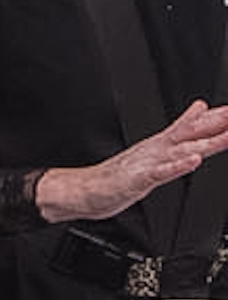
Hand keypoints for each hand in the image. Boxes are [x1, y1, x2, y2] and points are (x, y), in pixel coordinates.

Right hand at [42, 101, 227, 224]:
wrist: (84, 190)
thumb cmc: (117, 174)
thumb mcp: (153, 150)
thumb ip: (178, 129)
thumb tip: (199, 109)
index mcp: (162, 144)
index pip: (194, 127)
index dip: (217, 119)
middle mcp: (157, 149)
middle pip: (192, 134)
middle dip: (218, 125)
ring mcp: (148, 163)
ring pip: (181, 151)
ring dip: (205, 143)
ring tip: (227, 137)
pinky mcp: (138, 180)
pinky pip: (160, 172)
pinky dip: (177, 166)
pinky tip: (191, 161)